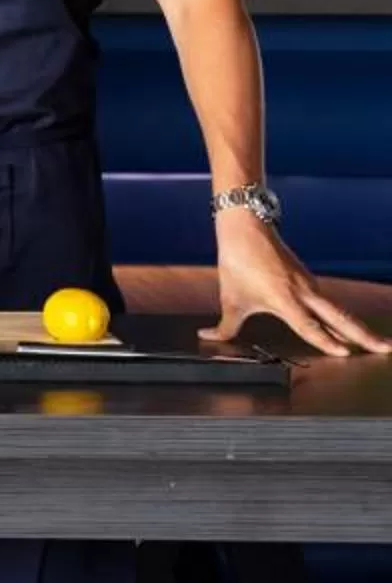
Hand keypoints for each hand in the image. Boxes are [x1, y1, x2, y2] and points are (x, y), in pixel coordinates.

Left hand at [210, 210, 387, 358]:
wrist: (247, 229)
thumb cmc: (239, 263)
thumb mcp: (230, 298)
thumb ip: (225, 325)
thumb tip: (208, 337)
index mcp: (284, 299)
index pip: (309, 325)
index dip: (326, 340)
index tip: (345, 353)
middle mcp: (304, 293)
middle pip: (339, 318)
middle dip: (363, 335)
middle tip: (385, 349)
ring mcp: (310, 286)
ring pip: (339, 311)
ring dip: (358, 327)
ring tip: (377, 343)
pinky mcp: (310, 281)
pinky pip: (330, 304)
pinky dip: (343, 318)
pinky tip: (351, 329)